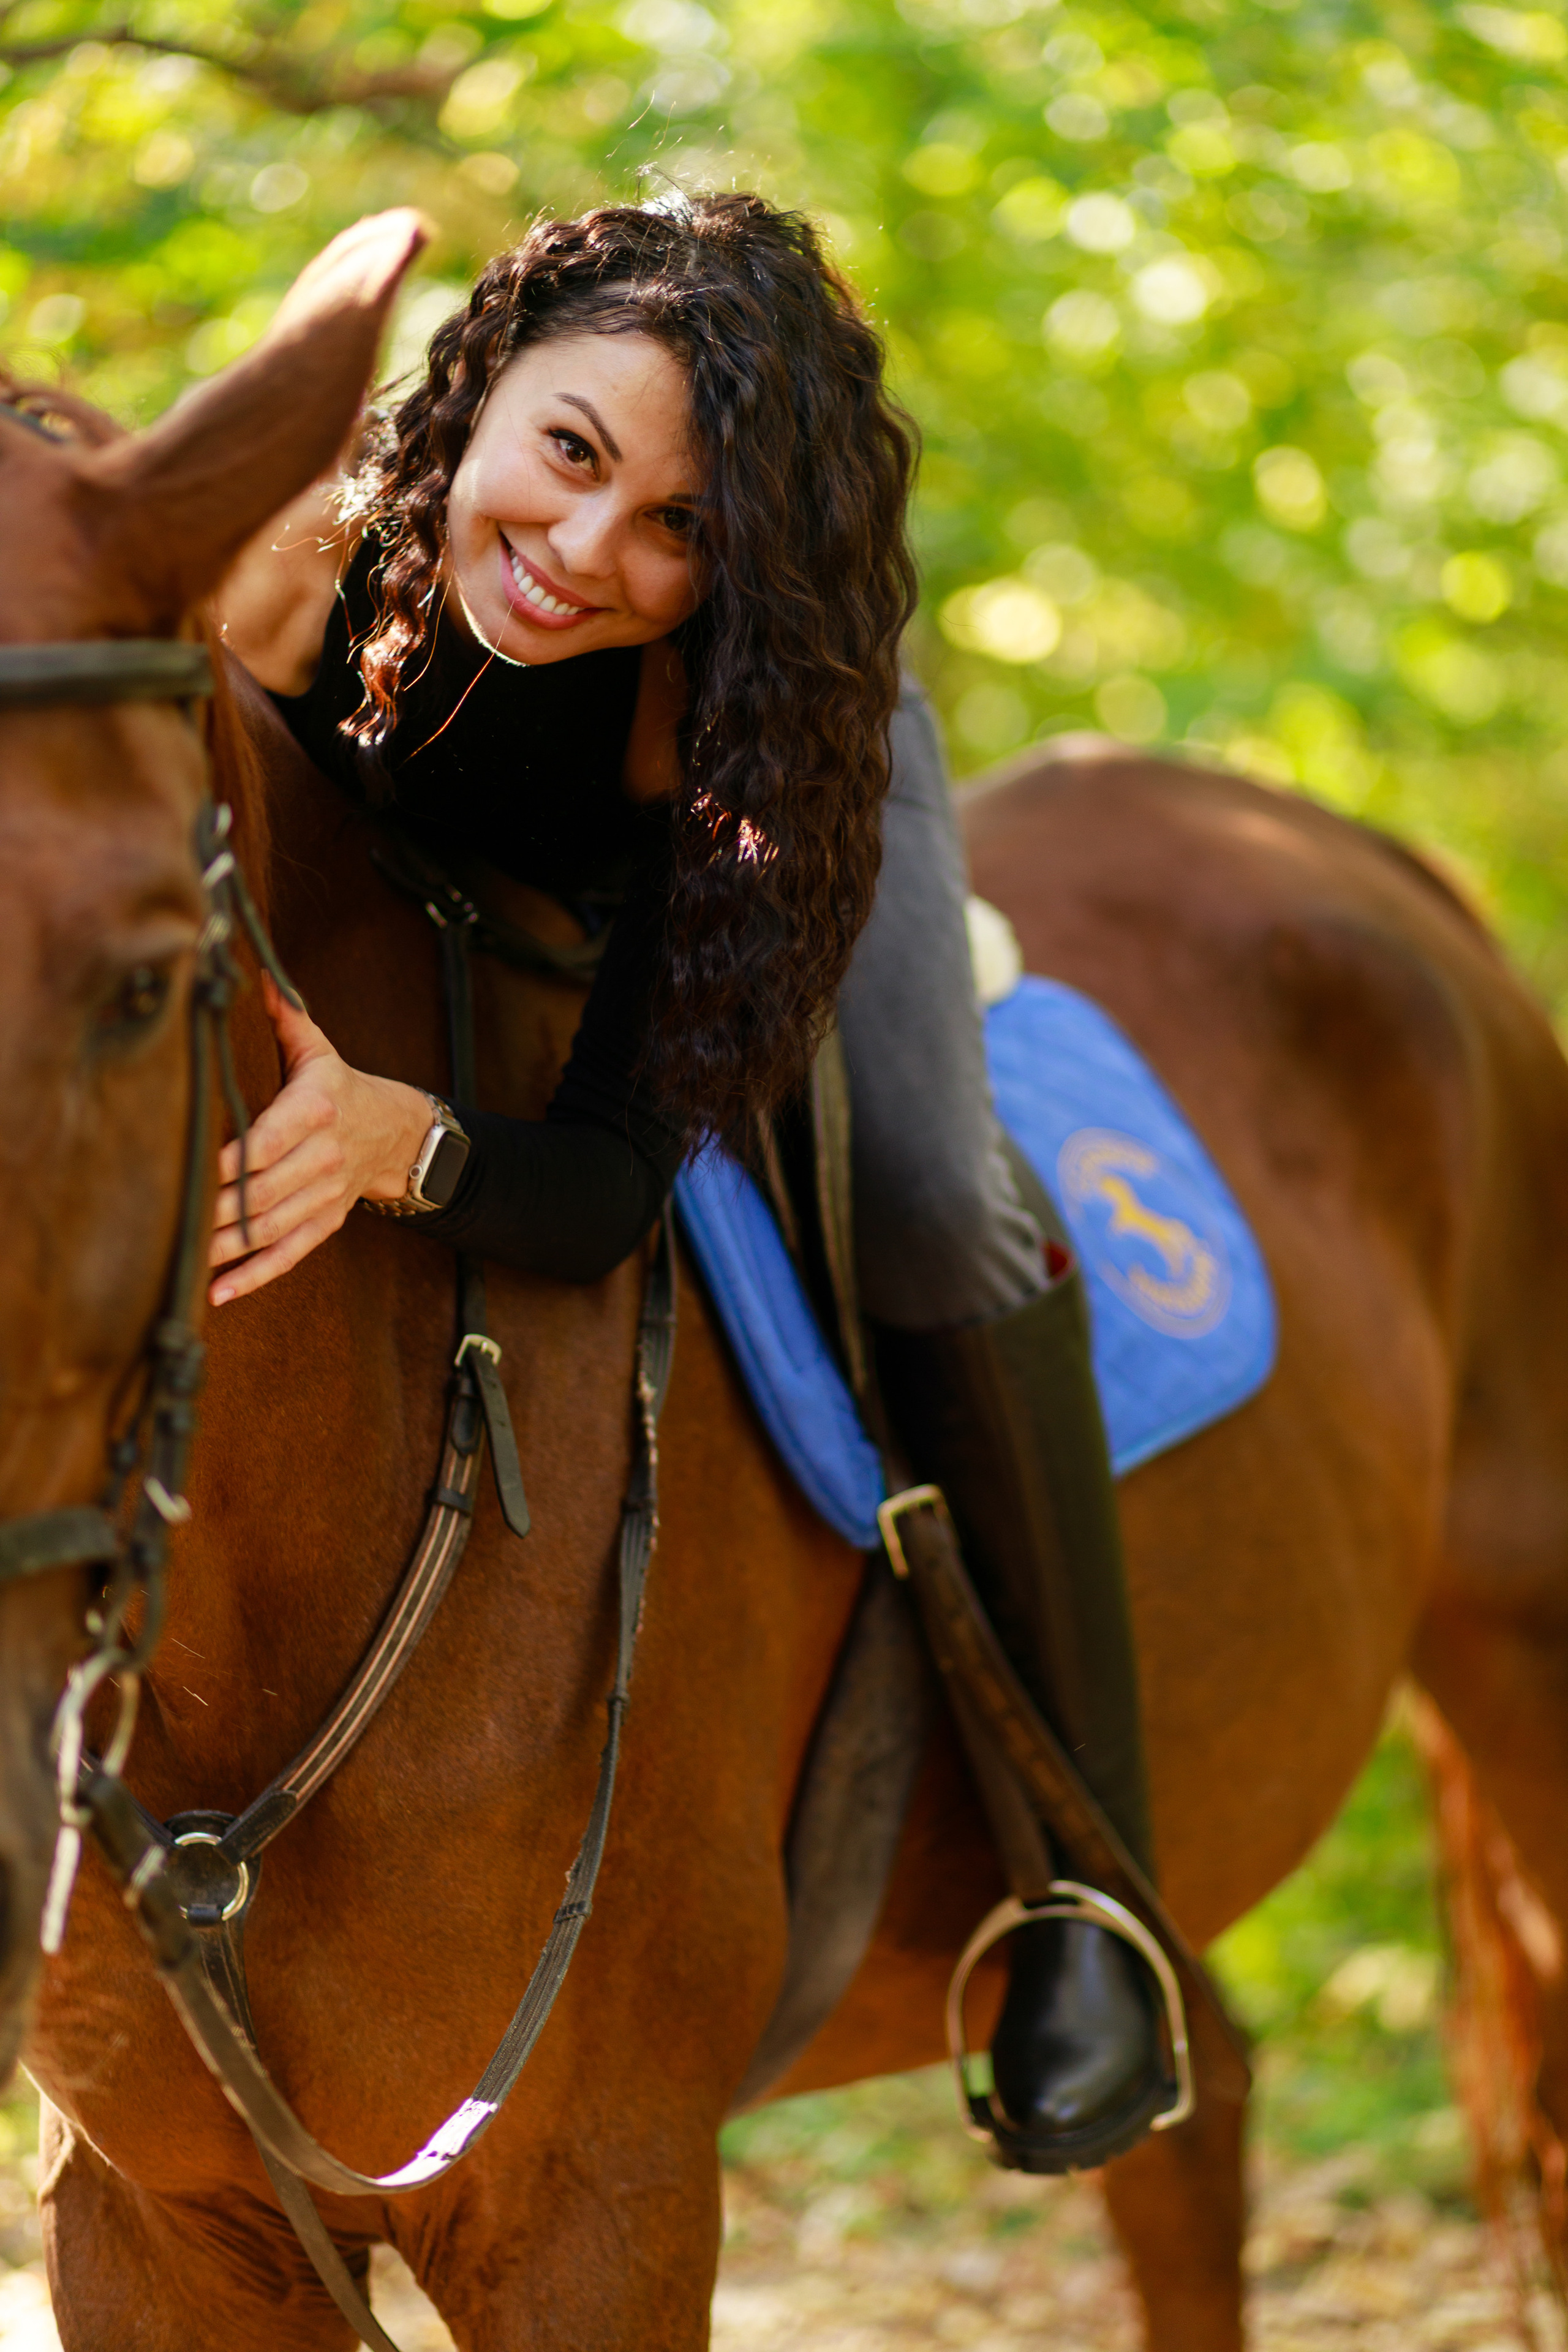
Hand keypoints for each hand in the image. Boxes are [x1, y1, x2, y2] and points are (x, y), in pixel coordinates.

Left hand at [208, 974, 433, 1306]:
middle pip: (266, 1190)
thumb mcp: (318, 1050)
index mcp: (316, 1110)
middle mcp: (323, 1157)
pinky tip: (219, 1290)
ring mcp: (325, 1194)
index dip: (235, 1159)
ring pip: (273, 1227)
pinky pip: (290, 1254)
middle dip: (221, 1211)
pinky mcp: (326, 1222)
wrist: (398, 1133)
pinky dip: (256, 1275)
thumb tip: (264, 974)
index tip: (197, 1171)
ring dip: (229, 1248)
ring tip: (187, 1261)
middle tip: (175, 1224)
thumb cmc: (341, 1087)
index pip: (270, 1139)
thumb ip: (287, 1017)